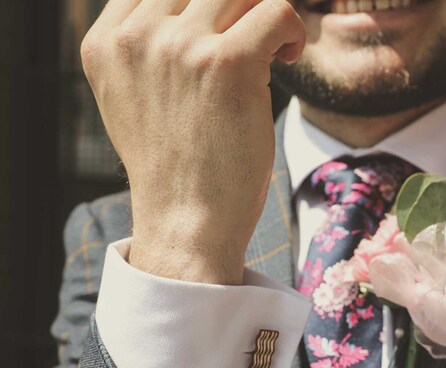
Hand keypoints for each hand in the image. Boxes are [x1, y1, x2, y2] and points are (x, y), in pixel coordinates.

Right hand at [81, 0, 304, 283]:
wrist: (186, 222)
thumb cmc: (174, 166)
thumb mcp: (135, 99)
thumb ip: (146, 48)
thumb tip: (190, 9)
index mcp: (108, 41)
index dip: (201, 3)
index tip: (225, 29)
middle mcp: (138, 36)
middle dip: (235, 6)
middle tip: (254, 38)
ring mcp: (181, 47)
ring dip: (263, 15)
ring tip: (272, 51)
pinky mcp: (228, 63)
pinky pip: (276, 10)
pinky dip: (292, 30)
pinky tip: (288, 59)